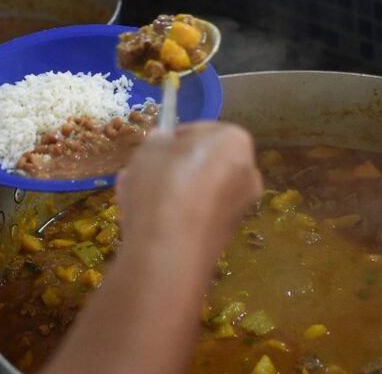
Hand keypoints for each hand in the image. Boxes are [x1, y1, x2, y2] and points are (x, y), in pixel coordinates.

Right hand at [116, 122, 262, 261]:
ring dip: (169, 192)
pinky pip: (195, 215)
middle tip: (142, 174)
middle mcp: (247, 173)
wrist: (169, 249)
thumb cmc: (162, 183)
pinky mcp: (223, 236)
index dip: (172, 139)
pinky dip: (175, 214)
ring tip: (134, 198)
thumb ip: (159, 140)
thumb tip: (163, 144)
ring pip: (196, 191)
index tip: (152, 150)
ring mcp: (238, 207)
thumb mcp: (149, 147)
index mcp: (235, 141)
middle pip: (201, 163)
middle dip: (171, 168)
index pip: (199, 130)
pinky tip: (146, 222)